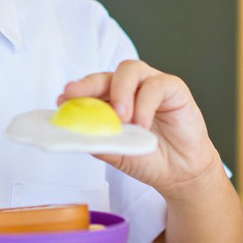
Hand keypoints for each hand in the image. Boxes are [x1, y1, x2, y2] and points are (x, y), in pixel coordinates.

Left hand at [59, 60, 224, 197]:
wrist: (180, 172)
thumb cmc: (148, 159)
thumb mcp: (117, 154)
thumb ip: (99, 141)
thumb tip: (75, 134)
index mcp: (112, 101)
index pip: (91, 88)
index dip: (77, 91)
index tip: (62, 100)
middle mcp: (130, 88)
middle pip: (107, 74)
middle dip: (89, 83)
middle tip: (76, 95)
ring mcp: (152, 85)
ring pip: (131, 70)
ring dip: (120, 91)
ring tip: (120, 117)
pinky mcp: (174, 88)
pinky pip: (156, 85)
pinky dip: (145, 104)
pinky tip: (142, 124)